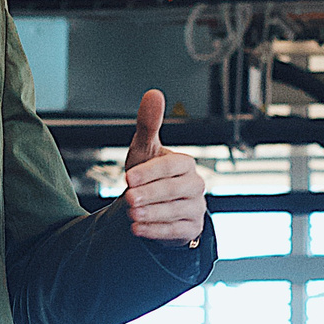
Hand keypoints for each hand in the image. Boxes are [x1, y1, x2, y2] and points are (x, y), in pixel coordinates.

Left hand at [122, 89, 206, 245]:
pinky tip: (136, 229)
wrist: (153, 205)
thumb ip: (148, 124)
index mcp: (185, 163)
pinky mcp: (191, 228)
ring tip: (130, 215)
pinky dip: (155, 230)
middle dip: (151, 194)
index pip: (172, 166)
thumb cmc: (149, 173)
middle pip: (175, 189)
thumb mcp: (144, 150)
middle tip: (128, 199)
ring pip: (176, 211)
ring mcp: (195, 207)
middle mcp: (195, 185)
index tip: (129, 178)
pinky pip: (176, 231)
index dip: (151, 172)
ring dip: (152, 213)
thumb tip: (153, 93)